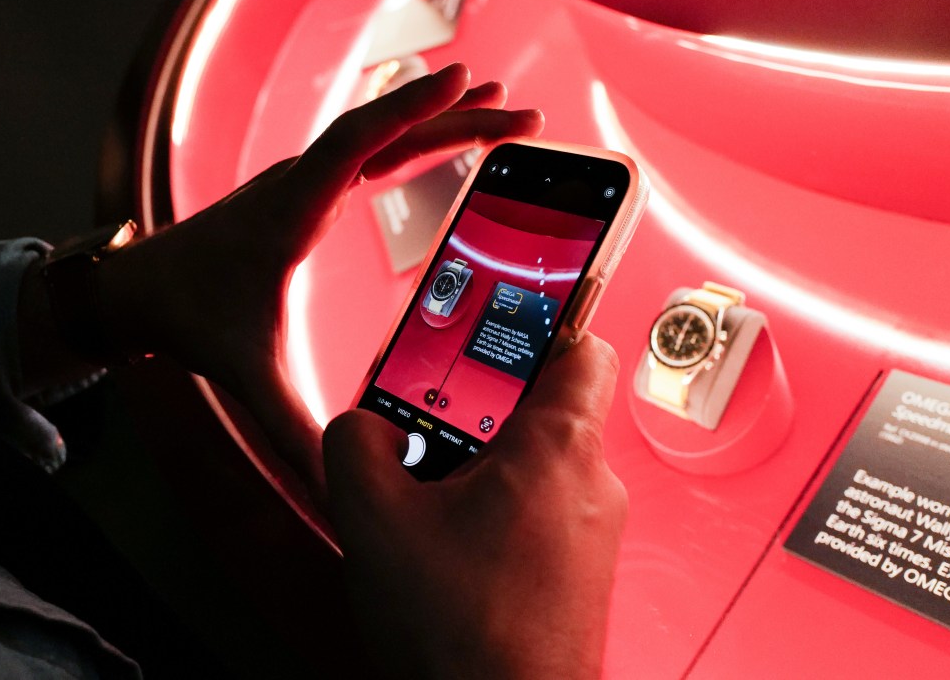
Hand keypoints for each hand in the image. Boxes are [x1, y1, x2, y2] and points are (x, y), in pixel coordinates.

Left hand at [97, 64, 542, 495]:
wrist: (141, 289)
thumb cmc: (191, 321)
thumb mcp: (248, 378)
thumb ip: (293, 432)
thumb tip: (340, 486)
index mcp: (292, 213)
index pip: (357, 145)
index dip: (411, 112)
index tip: (463, 85)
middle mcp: (302, 182)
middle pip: (388, 131)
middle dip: (459, 118)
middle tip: (524, 113)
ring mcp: (308, 179)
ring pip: (384, 133)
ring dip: (444, 119)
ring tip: (503, 107)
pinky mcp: (312, 186)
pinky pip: (375, 148)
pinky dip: (419, 134)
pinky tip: (448, 132)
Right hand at [323, 334, 627, 679]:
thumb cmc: (464, 634)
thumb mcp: (376, 523)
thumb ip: (356, 446)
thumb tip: (363, 425)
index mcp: (559, 448)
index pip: (581, 347)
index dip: (544, 321)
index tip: (504, 315)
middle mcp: (591, 482)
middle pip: (547, 403)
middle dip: (485, 403)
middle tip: (433, 412)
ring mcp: (593, 528)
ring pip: (540, 460)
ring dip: (486, 459)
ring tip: (431, 485)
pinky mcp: (581, 568)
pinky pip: (543, 506)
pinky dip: (500, 503)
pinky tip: (451, 537)